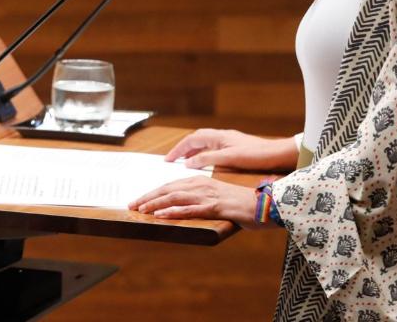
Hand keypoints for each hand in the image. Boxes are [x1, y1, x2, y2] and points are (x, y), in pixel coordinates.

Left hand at [128, 176, 260, 225]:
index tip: (140, 199)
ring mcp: (208, 195)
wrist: (263, 204)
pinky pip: (190, 209)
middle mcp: (202, 185)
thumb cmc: (242, 203)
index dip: (154, 192)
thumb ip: (202, 200)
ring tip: (141, 209)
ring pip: (175, 197)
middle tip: (132, 204)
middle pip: (169, 189)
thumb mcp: (218, 198)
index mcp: (201, 181)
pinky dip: (173, 211)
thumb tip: (186, 207)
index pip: (172, 185)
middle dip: (148, 197)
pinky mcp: (214, 206)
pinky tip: (162, 215)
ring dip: (156, 203)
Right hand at [164, 128, 297, 170]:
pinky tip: (203, 163)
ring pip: (204, 144)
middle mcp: (222, 136)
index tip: (168, 159)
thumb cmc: (255, 155)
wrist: (277, 153)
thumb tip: (188, 162)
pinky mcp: (234, 147)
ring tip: (183, 162)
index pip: (192, 140)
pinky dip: (202, 154)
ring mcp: (228, 141)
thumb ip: (207, 159)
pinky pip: (212, 148)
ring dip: (192, 151)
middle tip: (171, 160)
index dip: (178, 150)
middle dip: (182, 149)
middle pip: (196, 139)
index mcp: (218, 136)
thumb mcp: (229, 158)